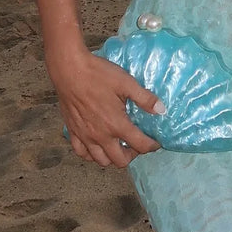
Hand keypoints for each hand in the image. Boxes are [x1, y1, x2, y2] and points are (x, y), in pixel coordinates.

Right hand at [47, 43, 163, 168]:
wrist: (69, 70)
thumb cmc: (98, 75)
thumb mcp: (126, 83)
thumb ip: (145, 98)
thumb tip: (162, 110)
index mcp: (117, 124)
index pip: (140, 145)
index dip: (152, 146)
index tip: (156, 143)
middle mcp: (101, 136)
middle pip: (120, 161)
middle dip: (132, 155)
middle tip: (136, 144)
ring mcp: (85, 136)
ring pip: (100, 161)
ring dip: (112, 157)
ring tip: (118, 145)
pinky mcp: (73, 132)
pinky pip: (82, 153)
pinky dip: (91, 154)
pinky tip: (96, 145)